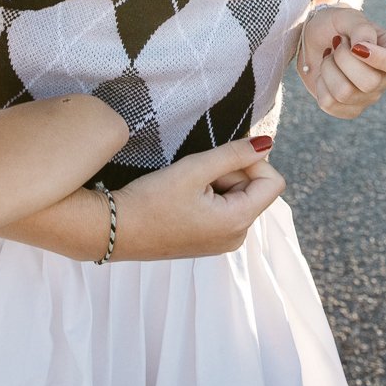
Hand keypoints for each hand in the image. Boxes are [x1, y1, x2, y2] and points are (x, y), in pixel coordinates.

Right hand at [110, 138, 284, 259]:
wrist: (113, 230)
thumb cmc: (150, 200)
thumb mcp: (195, 169)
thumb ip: (234, 153)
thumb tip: (267, 143)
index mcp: (238, 222)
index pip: (273, 181)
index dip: (252, 162)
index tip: (221, 157)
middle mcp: (236, 237)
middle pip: (254, 188)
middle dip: (229, 173)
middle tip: (194, 174)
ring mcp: (222, 242)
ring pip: (237, 197)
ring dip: (216, 183)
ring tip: (185, 187)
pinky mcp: (207, 241)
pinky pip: (222, 209)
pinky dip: (208, 196)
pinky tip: (182, 197)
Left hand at [295, 6, 385, 117]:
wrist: (313, 39)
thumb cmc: (335, 25)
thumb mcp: (348, 17)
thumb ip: (361, 28)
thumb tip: (364, 46)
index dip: (381, 58)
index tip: (356, 46)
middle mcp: (385, 79)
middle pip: (369, 82)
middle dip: (343, 59)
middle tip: (337, 44)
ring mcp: (368, 97)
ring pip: (344, 93)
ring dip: (328, 69)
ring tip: (330, 57)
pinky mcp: (348, 109)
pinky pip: (329, 104)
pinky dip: (320, 84)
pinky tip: (325, 74)